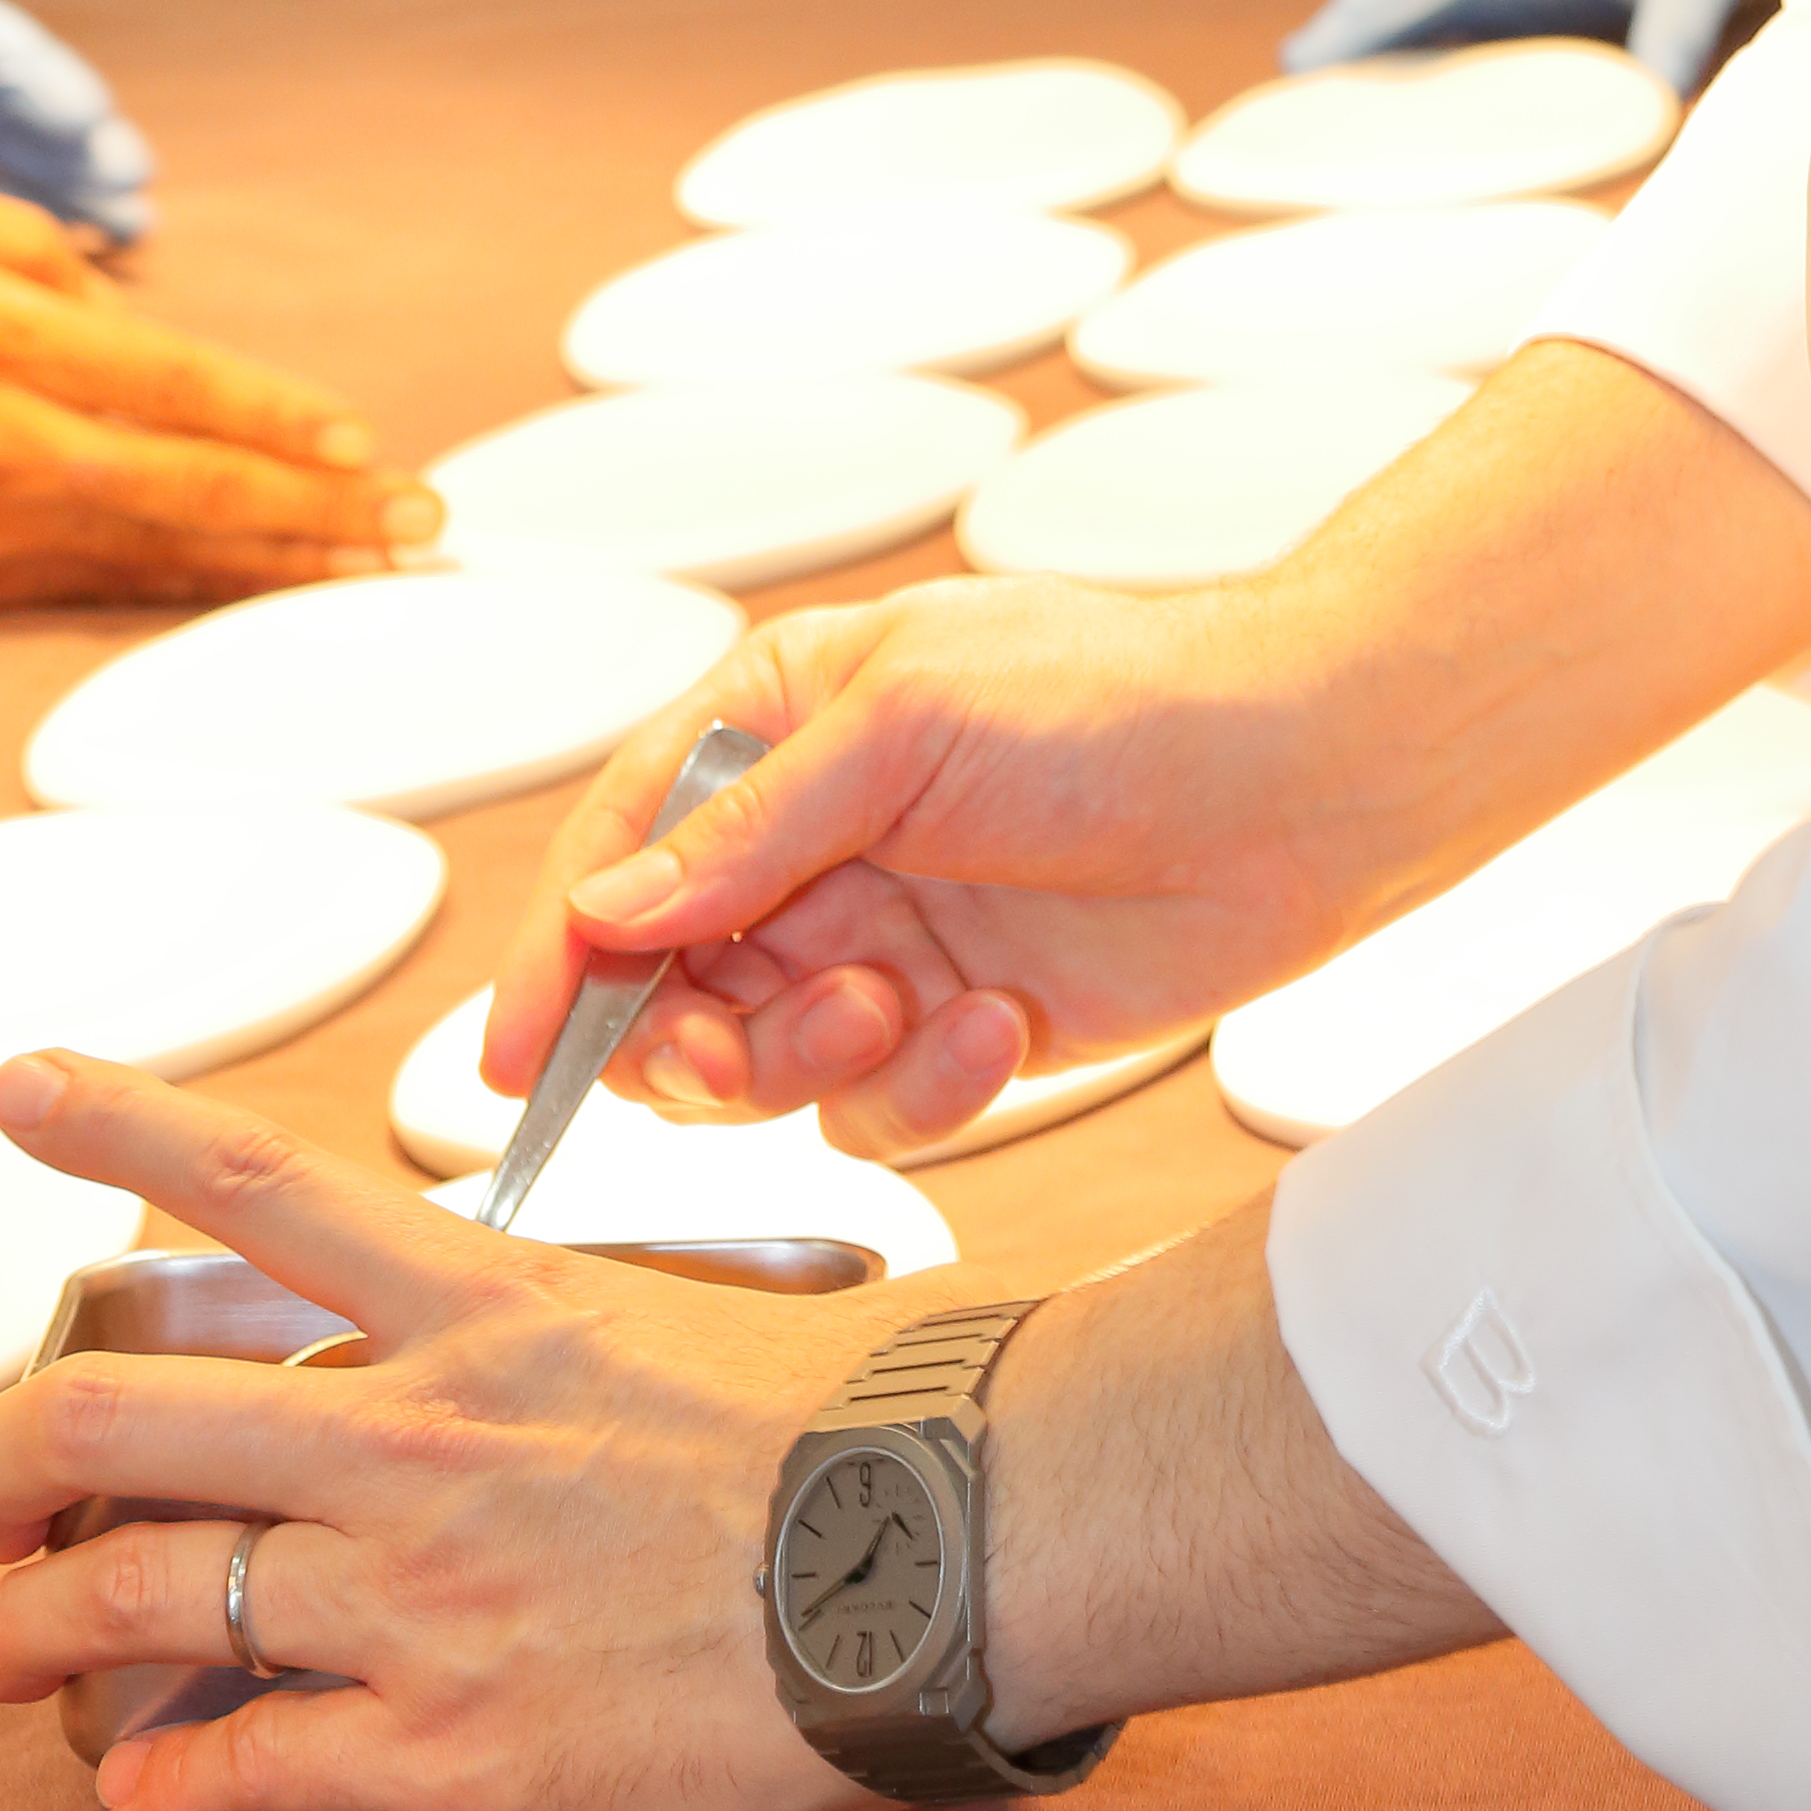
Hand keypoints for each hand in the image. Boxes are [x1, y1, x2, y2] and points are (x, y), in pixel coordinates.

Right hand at [0, 164, 436, 617]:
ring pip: (153, 550)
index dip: (273, 416)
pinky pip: (91, 590)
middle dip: (316, 506)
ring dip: (272, 562)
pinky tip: (256, 594)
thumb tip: (116, 293)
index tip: (358, 438)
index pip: (169, 377)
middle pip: (186, 479)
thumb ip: (16, 232)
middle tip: (418, 520)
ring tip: (374, 565)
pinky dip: (183, 595)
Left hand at [0, 1052, 898, 1810]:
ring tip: (9, 1651)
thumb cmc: (855, 1429)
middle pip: (126, 1421)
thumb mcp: (680, 1321)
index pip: (261, 1188)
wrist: (943, 1550)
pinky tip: (151, 1788)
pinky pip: (244, 1763)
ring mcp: (420, 1596)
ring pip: (147, 1598)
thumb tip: (496, 1363)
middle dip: (1, 1460)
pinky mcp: (446, 1746)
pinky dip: (168, 1783)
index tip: (25, 1090)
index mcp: (489, 1309)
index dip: (119, 1126)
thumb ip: (545, 1342)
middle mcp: (423, 1438)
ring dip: (42, 1632)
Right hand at [484, 350, 1810, 1167]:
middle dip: (689, 1035)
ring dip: (812, 1062)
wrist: (1299, 781)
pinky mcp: (959, 1030)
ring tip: (895, 1007)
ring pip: (761, 1066)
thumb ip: (747, 830)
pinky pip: (874, 1113)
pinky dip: (920, 1092)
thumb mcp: (905, 722)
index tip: (510, 1058)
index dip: (556, 958)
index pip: (620, 850)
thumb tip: (608, 913)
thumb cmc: (1119, 697)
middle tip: (739, 1046)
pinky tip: (996, 1031)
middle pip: (667, 985)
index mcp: (778, 725)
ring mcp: (885, 938)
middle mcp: (816, 839)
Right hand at [1279, 0, 1810, 93]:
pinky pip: (1437, 33)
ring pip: (1408, 12)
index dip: (1378, 9)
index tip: (1322, 48)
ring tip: (1304, 111)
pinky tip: (1372, 118)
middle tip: (1288, 85)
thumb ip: (1676, 32)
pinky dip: (1403, 67)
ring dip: (1365, 54)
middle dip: (1348, 32)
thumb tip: (1656, 110)